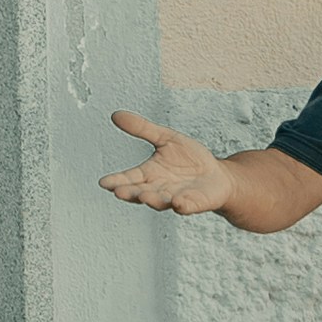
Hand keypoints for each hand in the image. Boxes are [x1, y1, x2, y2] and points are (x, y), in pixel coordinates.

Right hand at [100, 111, 232, 214]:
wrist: (217, 175)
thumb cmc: (190, 159)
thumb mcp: (166, 138)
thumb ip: (142, 129)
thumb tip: (116, 115)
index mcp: (148, 174)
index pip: (128, 178)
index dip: (116, 181)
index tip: (104, 183)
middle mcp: (158, 189)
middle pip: (140, 193)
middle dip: (130, 193)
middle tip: (119, 191)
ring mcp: (175, 197)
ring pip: (160, 202)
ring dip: (153, 200)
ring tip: (145, 195)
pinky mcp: (194, 203)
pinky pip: (186, 206)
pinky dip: (182, 206)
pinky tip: (178, 203)